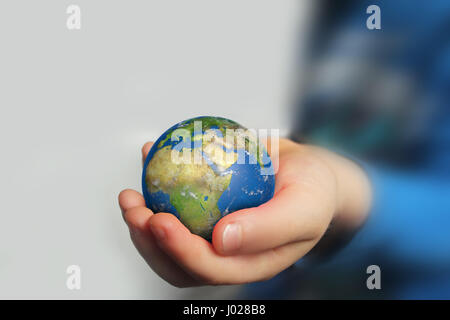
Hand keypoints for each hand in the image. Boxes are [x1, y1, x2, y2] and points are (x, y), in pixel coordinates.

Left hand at [118, 139, 371, 286]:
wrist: (309, 174)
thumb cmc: (312, 191)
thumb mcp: (304, 206)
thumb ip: (270, 227)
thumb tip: (221, 241)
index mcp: (252, 263)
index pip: (210, 269)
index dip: (179, 251)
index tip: (160, 220)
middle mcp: (228, 256)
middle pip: (179, 263)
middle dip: (148, 240)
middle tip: (134, 207)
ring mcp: (213, 236)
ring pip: (168, 244)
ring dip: (141, 223)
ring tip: (130, 196)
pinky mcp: (205, 213)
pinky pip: (174, 209)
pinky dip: (154, 191)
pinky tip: (148, 162)